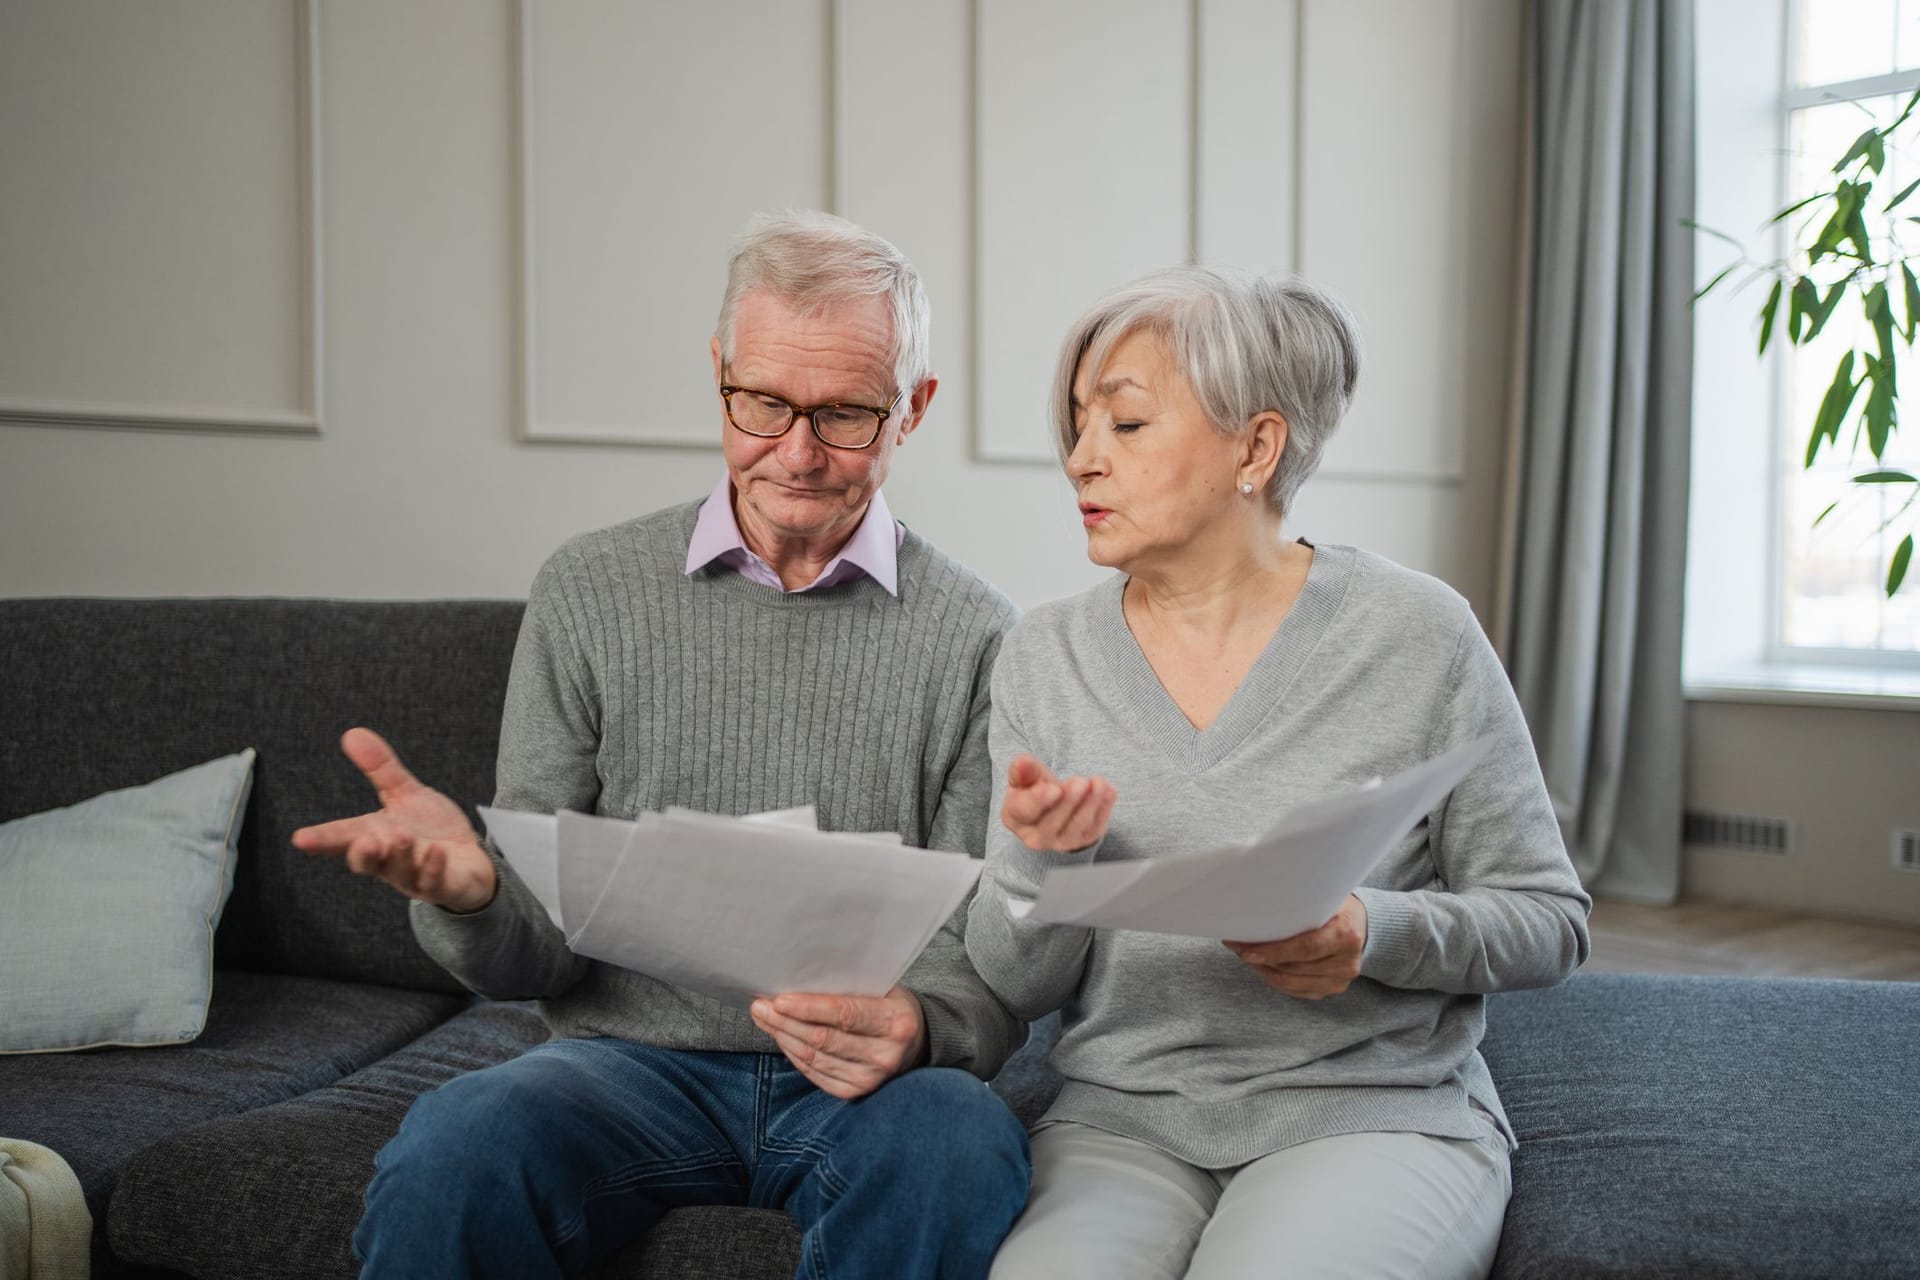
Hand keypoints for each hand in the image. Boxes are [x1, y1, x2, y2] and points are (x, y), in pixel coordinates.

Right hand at [291, 727, 497, 913]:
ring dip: (400, 853)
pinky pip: (434, 881)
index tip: (300, 838)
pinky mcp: (442, 886)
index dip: (321, 840)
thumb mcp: (405, 794)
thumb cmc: (430, 829)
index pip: (341, 839)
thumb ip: (381, 769)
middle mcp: (389, 861)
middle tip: (364, 839)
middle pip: (365, 862)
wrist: (469, 861)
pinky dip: (433, 867)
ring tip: (403, 835)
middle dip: (362, 852)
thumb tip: (352, 734)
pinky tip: (437, 851)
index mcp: (374, 836)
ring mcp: (415, 876)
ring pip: (400, 871)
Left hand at [749, 986, 928, 1100]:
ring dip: (783, 1036)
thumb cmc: (892, 1006)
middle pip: (823, 1039)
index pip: (845, 1015)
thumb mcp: (883, 988)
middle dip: (786, 1021)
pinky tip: (782, 1037)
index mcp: (895, 1022)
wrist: (917, 1043)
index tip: (780, 999)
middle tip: (760, 1005)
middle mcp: (884, 1055)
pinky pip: (815, 1073)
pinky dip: (794, 1054)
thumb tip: (800, 979)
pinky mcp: (855, 1093)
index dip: (809, 1008)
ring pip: (814, 1057)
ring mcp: (870, 1079)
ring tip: (764, 1018)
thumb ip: (850, 985)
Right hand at [1002, 754, 1115, 852]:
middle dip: (1069, 801)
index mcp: (1016, 818)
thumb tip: (1023, 761)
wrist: (1053, 806)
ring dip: (1090, 804)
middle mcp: (1036, 836)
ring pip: (1077, 826)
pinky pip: (1096, 827)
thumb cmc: (1034, 789)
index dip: (1039, 801)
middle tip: (1080, 782)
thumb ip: (1023, 769)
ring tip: (1098, 783)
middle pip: (1052, 822)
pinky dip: (1104, 808)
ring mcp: (1062, 841)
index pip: (1025, 811)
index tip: (1054, 789)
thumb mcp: (1025, 777)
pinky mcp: (1084, 840)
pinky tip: (1109, 790)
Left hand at [1226, 894, 1368, 999]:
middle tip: (1236, 946)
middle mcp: (1347, 962)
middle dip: (1260, 959)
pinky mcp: (1332, 989)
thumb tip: (1256, 902)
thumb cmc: (1336, 906)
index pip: (1306, 948)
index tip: (1246, 950)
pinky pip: (1296, 991)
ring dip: (1263, 970)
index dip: (1274, 952)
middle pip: (1294, 968)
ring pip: (1291, 982)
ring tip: (1245, 954)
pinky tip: (1261, 965)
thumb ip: (1301, 902)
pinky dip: (1275, 979)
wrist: (1361, 925)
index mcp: (1346, 934)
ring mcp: (1340, 980)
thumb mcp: (1325, 897)